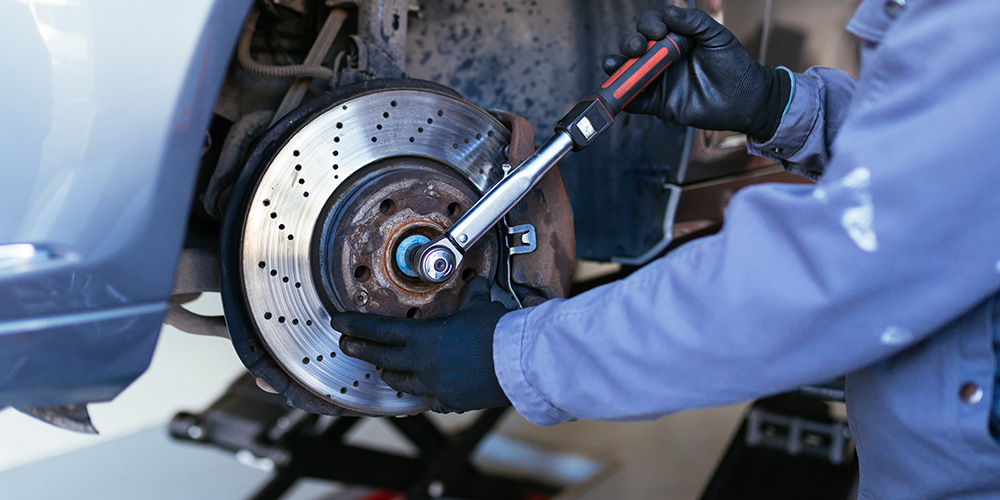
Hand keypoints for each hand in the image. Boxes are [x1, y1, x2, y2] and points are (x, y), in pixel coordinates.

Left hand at [332, 277, 511, 412]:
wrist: (518, 363)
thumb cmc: (498, 333)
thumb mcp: (480, 306)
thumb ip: (472, 296)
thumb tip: (477, 283)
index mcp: (423, 338)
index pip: (378, 330)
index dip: (355, 326)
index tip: (339, 323)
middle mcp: (421, 364)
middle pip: (380, 358)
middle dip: (360, 351)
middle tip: (346, 345)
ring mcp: (433, 386)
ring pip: (400, 383)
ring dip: (391, 373)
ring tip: (386, 368)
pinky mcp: (449, 402)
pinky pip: (429, 398)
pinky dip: (425, 392)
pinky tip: (427, 389)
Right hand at [602, 6, 790, 140]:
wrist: (745, 99)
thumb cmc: (734, 64)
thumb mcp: (716, 36)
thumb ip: (694, 22)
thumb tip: (668, 12)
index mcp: (675, 39)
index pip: (651, 26)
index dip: (649, 25)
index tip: (660, 31)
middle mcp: (662, 58)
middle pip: (634, 47)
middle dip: (629, 43)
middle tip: (638, 47)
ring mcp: (659, 81)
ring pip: (629, 72)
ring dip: (617, 67)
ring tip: (615, 65)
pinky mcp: (659, 104)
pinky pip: (637, 102)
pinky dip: (625, 98)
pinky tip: (620, 93)